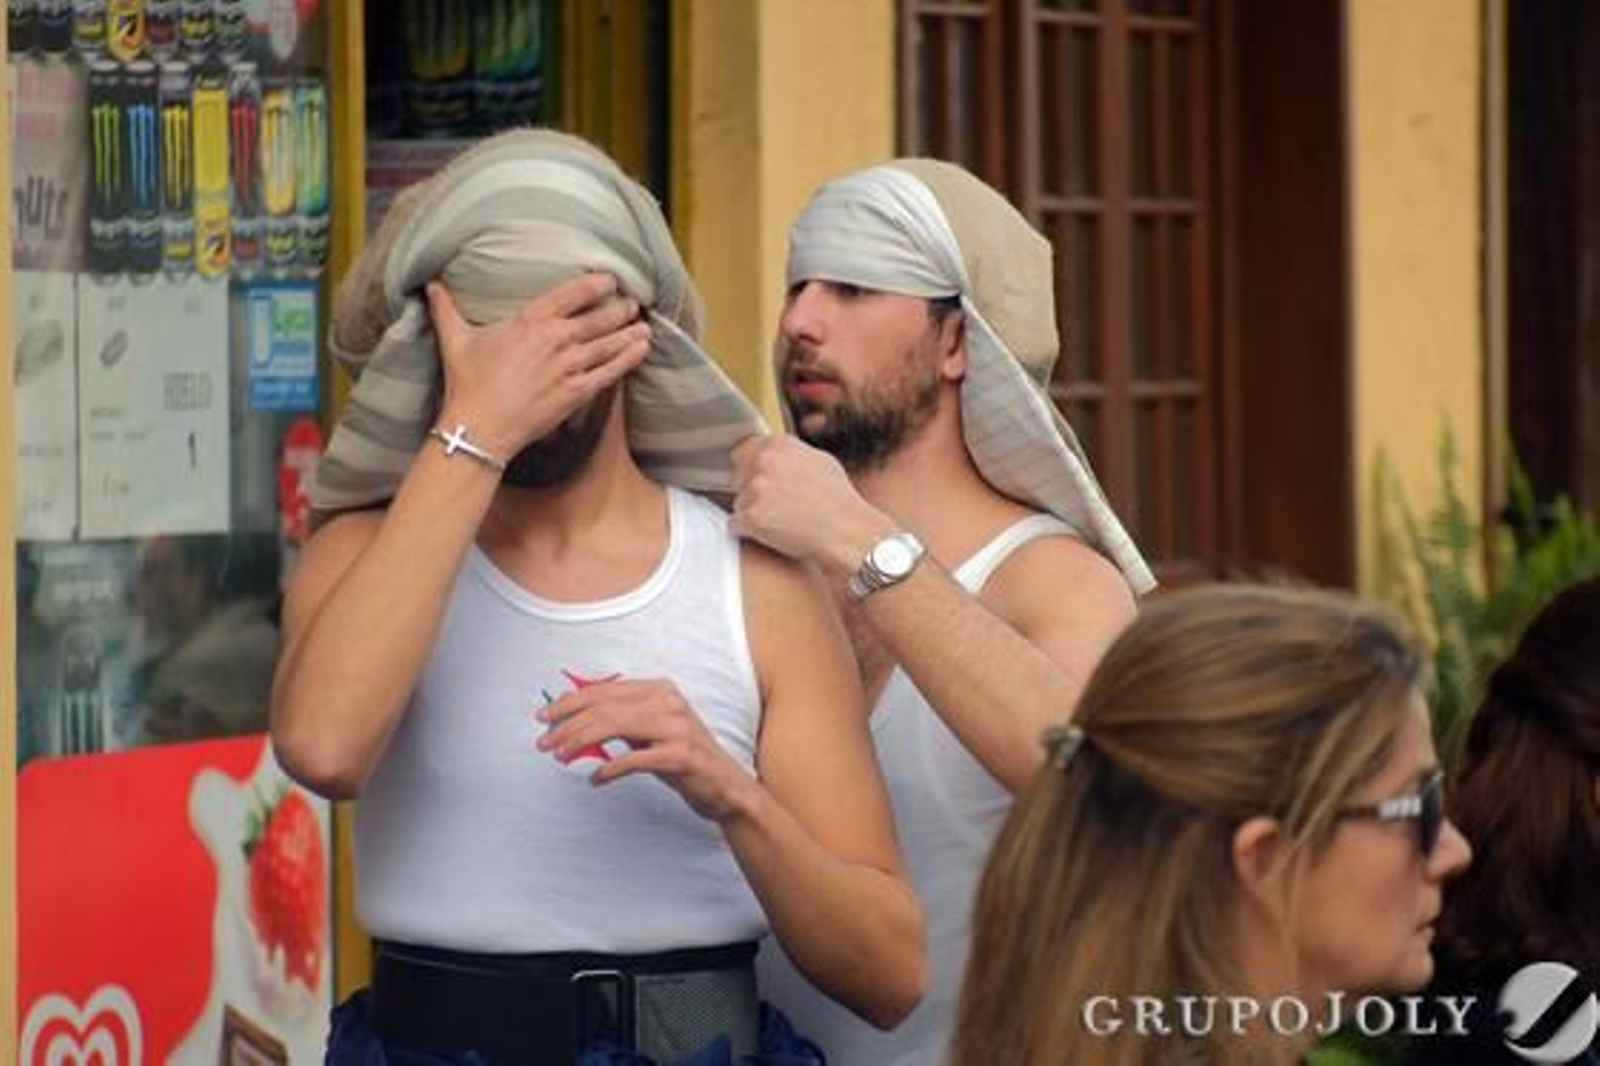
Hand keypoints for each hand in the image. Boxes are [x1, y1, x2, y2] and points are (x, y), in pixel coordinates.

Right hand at [426, 274, 650, 457]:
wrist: (481, 426)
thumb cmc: (468, 384)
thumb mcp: (455, 340)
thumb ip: (447, 309)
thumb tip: (431, 286)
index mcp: (531, 320)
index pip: (573, 293)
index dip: (596, 284)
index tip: (610, 279)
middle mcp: (556, 339)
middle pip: (598, 317)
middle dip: (620, 309)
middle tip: (633, 303)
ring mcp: (569, 365)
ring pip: (609, 343)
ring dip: (630, 332)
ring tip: (644, 325)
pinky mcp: (577, 392)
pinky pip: (611, 371)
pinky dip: (629, 358)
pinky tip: (642, 349)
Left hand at [536, 678, 756, 821]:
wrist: (727, 787)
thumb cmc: (684, 759)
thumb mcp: (650, 734)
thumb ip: (621, 723)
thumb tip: (576, 722)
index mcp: (659, 690)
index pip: (604, 690)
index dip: (569, 703)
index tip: (545, 718)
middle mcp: (668, 702)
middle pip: (604, 707)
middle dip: (567, 724)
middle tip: (545, 742)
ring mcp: (677, 727)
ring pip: (614, 726)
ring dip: (580, 742)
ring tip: (561, 757)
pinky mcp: (681, 755)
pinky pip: (634, 759)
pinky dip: (609, 769)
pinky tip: (596, 779)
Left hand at [730, 435, 895, 574]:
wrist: (846, 533)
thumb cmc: (839, 502)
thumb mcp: (820, 461)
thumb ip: (791, 454)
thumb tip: (776, 455)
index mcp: (780, 445)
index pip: (744, 451)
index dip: (752, 470)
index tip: (763, 482)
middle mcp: (764, 462)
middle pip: (737, 477)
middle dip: (750, 491)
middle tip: (776, 506)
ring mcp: (755, 489)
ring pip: (737, 502)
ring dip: (752, 513)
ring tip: (781, 522)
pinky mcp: (751, 517)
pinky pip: (735, 525)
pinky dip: (749, 532)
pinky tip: (773, 534)